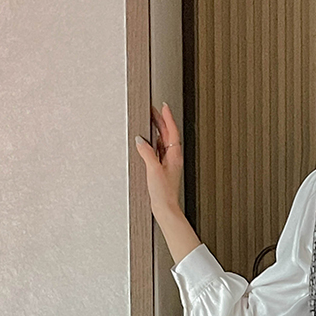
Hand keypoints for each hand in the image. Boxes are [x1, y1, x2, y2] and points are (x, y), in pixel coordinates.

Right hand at [134, 102, 183, 217]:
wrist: (165, 208)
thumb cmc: (164, 193)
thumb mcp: (153, 170)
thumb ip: (147, 153)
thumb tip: (140, 140)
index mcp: (175, 156)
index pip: (172, 132)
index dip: (168, 118)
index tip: (164, 106)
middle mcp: (173, 158)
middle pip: (168, 135)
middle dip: (161, 121)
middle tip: (152, 109)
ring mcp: (168, 163)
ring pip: (162, 142)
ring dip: (157, 130)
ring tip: (149, 120)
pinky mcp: (162, 169)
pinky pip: (158, 151)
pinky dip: (153, 143)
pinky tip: (147, 141)